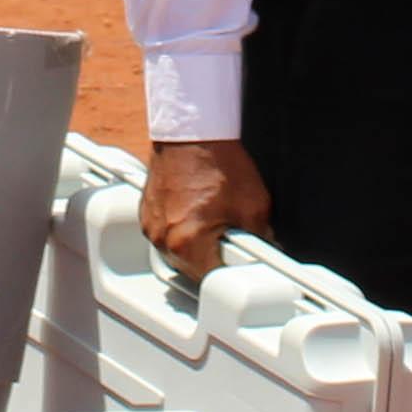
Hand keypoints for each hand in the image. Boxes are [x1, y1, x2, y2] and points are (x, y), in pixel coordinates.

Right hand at [142, 138, 270, 278]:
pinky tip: (197, 210)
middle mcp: (163, 238)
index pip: (212, 280)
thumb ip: (261, 238)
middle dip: (213, 259)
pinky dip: (181, 229)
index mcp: (187, 242)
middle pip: (192, 269)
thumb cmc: (217, 161)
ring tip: (212, 220)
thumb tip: (265, 251)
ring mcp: (151, 225)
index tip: (240, 265)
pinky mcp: (146, 212)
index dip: (231, 272)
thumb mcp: (254, 206)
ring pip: (177, 252)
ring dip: (196, 245)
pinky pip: (166, 233)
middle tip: (230, 239)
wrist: (193, 131)